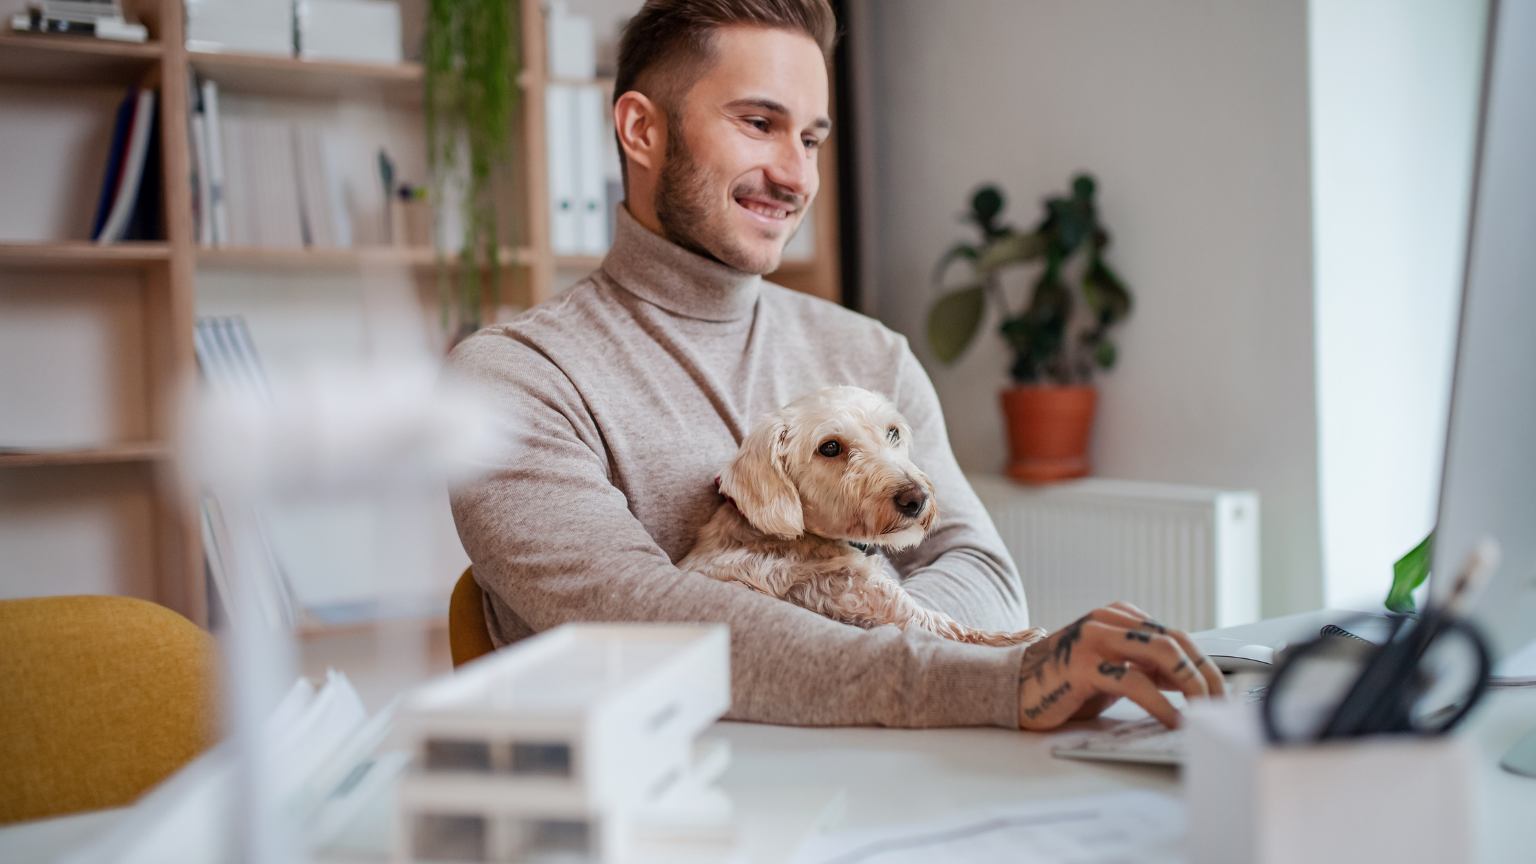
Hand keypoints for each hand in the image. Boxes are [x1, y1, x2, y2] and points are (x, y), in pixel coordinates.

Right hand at [1015, 602, 1225, 730]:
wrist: (1012, 687)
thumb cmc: (1065, 683)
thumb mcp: (1114, 669)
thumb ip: (1148, 668)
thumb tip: (1195, 683)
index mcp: (1118, 616)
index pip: (1176, 636)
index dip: (1205, 665)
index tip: (1223, 693)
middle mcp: (1108, 621)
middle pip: (1174, 642)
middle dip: (1204, 675)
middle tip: (1220, 705)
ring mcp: (1094, 639)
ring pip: (1161, 654)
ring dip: (1191, 686)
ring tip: (1203, 713)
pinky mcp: (1083, 665)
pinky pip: (1134, 681)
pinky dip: (1161, 704)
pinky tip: (1172, 720)